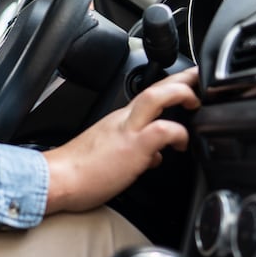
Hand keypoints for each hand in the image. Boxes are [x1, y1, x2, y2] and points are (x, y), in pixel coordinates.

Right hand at [42, 68, 199, 214]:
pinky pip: (162, 130)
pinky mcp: (132, 146)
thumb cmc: (78, 173)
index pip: (148, 95)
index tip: (186, 85)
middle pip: (155, 88)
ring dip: (180, 93)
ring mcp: (128, 130)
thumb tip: (155, 157)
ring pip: (157, 98)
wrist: (57, 179)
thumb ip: (137, 152)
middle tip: (199, 76)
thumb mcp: (112, 156)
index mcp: (119, 121)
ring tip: (195, 101)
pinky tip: (182, 144)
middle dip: (181, 79)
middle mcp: (123, 119)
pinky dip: (177, 132)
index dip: (170, 87)